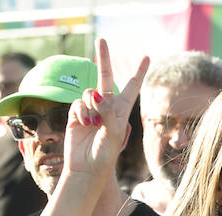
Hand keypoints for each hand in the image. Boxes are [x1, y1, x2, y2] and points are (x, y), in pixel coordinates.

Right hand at [63, 39, 149, 183]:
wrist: (86, 169)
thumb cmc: (104, 155)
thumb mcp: (113, 134)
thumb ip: (107, 112)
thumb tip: (97, 94)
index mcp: (121, 111)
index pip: (132, 87)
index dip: (139, 72)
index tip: (146, 57)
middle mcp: (106, 107)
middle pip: (105, 78)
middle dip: (103, 59)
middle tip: (102, 40)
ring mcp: (90, 110)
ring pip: (88, 93)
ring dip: (90, 105)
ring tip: (92, 124)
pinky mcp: (75, 115)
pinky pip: (77, 103)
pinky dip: (80, 112)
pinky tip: (83, 124)